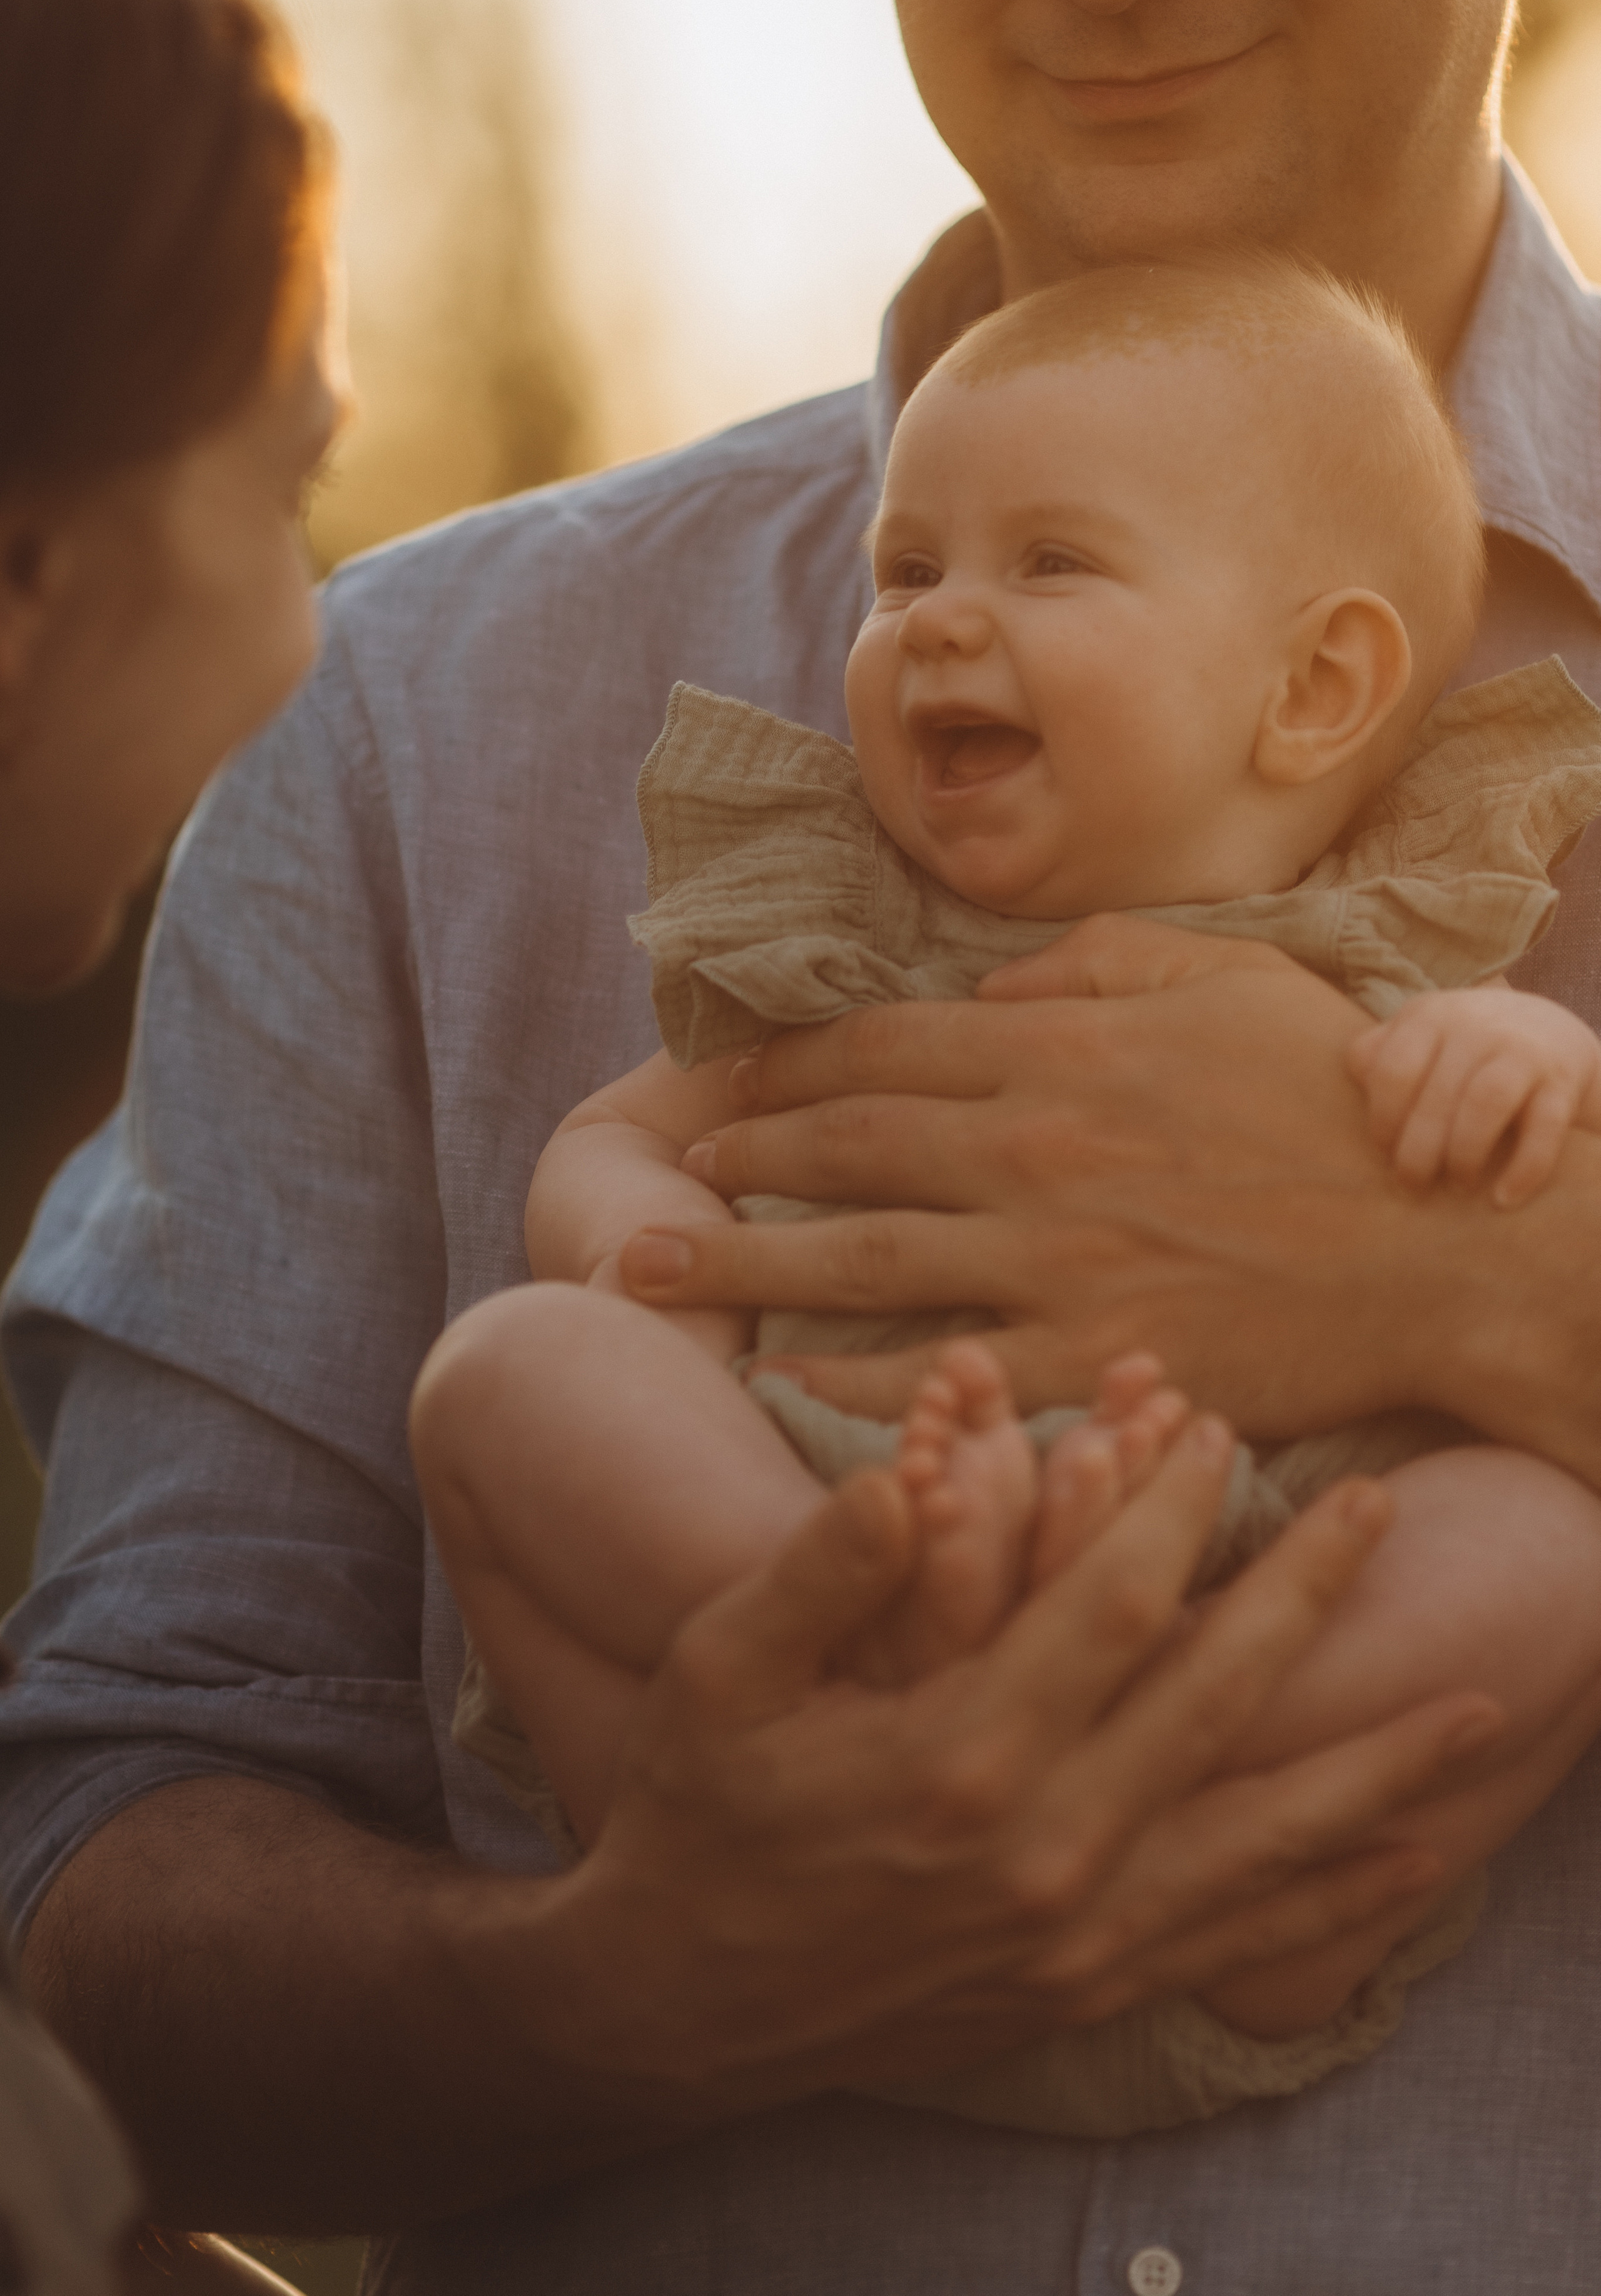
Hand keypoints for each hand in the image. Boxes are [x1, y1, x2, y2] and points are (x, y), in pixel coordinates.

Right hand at [550, 1426, 1498, 2086]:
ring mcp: (1075, 1936)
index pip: (1107, 1608)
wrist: (680, 2001)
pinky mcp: (1086, 1989)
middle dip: (1303, 1594)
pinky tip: (1410, 1863)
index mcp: (953, 1758)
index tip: (1216, 1430)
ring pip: (1262, 1837)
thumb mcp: (718, 1672)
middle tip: (1381, 1510)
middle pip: (1214, 1702)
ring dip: (1374, 1766)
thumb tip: (902, 1473)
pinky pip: (1240, 1939)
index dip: (1170, 1510)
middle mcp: (1041, 1853)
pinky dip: (1336, 1900)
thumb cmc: (696, 1812)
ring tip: (1473, 1711)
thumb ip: (820, 1571)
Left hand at [617, 915, 1487, 1435]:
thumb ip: (1098, 963)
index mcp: (1064, 1049)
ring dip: (738, 1265)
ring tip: (651, 1275)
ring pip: (855, 1259)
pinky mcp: (1089, 1358)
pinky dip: (848, 1384)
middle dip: (737, 1154)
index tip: (721, 1077)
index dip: (786, 1060)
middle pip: (842, 1146)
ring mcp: (1055, 1260)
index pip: (882, 1045)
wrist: (1444, 1240)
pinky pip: (940, 1377)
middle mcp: (1035, 1149)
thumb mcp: (1233, 977)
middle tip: (669, 1174)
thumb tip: (989, 992)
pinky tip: (775, 1383)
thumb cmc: (1346, 1099)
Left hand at [1348, 985, 1600, 1208]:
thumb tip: (1356, 1076)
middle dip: (1418, 1152)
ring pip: (1484, 1104)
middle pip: (1436, 1096)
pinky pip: (1543, 1129)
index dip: (1383, 1120)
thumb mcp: (1424, 1035)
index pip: (1393, 1070)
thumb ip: (1381, 1052)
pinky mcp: (1563, 1081)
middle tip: (1413, 1184)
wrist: (1553, 1032)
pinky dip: (1524, 1169)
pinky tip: (1502, 1200)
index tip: (1384, 1151)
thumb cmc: (1467, 1047)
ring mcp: (1523, 1050)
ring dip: (1463, 1155)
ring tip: (1458, 1186)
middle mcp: (1477, 1026)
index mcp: (1432, 1016)